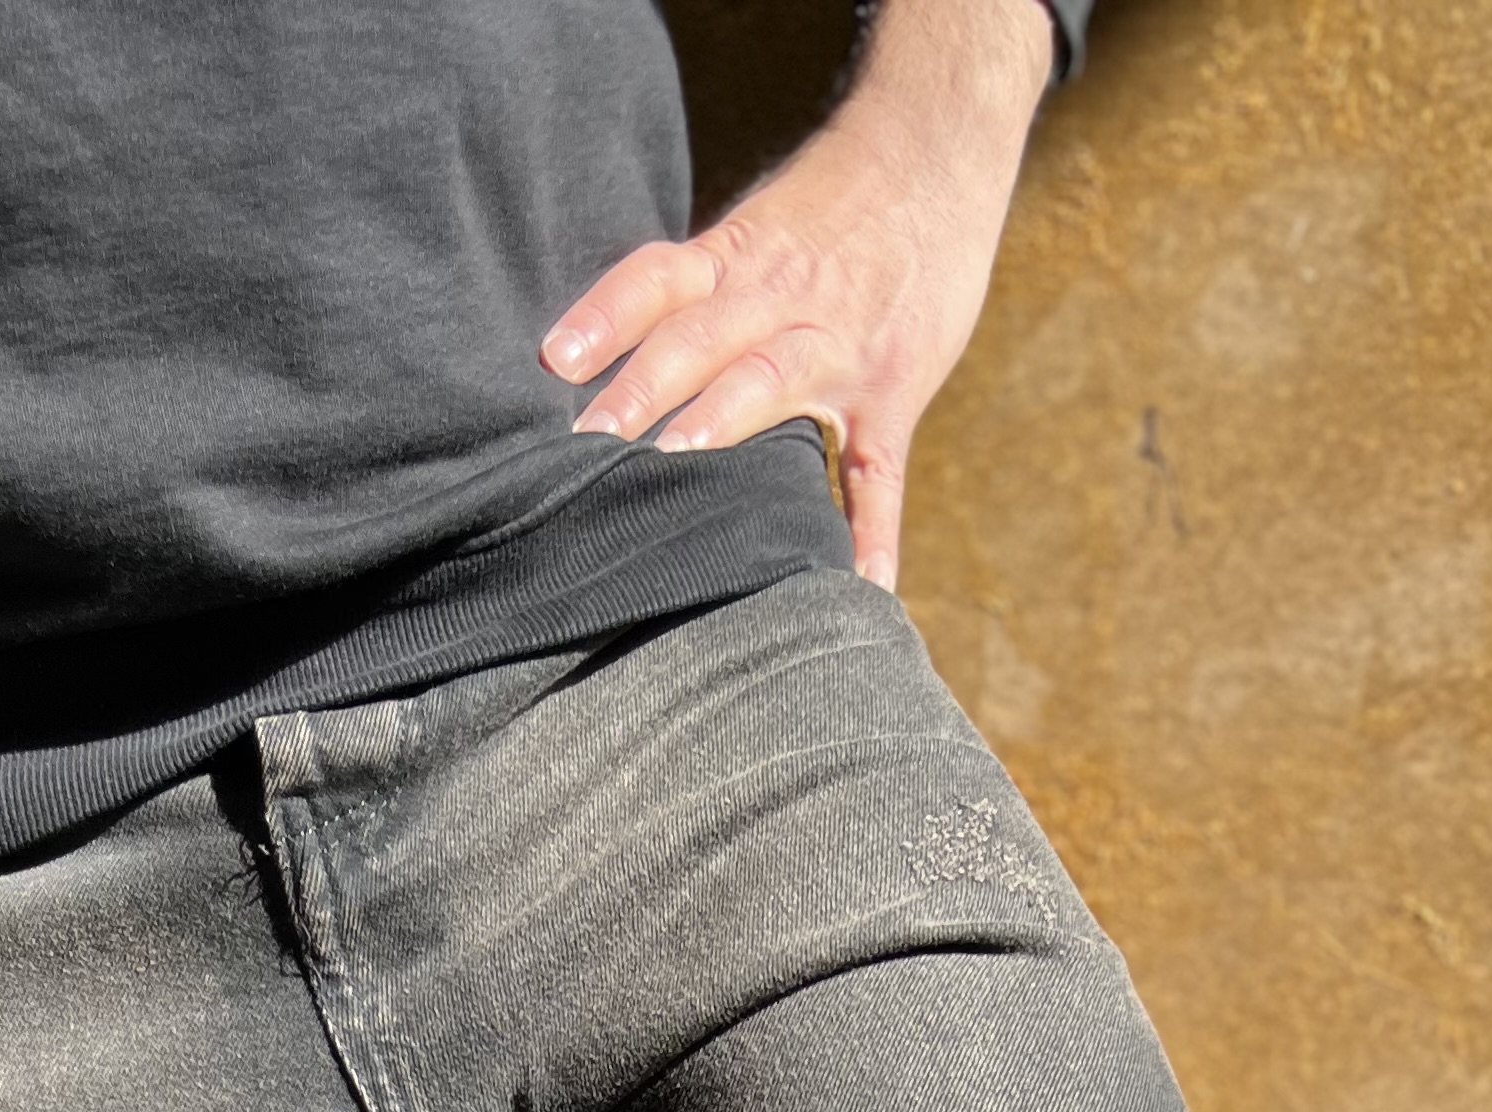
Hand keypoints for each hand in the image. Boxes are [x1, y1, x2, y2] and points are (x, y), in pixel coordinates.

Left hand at [541, 0, 1055, 593]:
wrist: (936, 148)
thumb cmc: (834, 206)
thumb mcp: (757, 230)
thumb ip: (699, 293)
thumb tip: (618, 356)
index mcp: (736, 260)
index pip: (658, 280)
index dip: (605, 315)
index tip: (554, 359)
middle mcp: (778, 299)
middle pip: (698, 337)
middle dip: (640, 389)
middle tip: (585, 444)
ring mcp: (838, 348)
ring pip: (770, 383)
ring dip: (721, 423)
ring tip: (674, 466)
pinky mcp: (893, 390)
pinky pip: (879, 469)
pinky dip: (873, 528)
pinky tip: (864, 583)